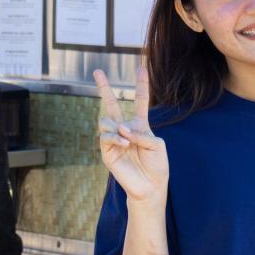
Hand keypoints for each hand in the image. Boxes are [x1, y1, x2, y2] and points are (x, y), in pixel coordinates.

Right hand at [94, 67, 168, 205]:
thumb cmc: (157, 166)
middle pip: (111, 104)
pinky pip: (106, 137)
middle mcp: (124, 129)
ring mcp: (114, 140)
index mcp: (140, 125)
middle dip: (104, 87)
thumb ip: (142, 134)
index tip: (141, 67)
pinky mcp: (107, 152)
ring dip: (117, 127)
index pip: (140, 101)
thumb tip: (122, 129)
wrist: (151, 186)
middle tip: (97, 71)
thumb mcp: (158, 145)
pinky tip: (124, 144)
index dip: (141, 85)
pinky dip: (115, 138)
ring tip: (127, 139)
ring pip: (106, 121)